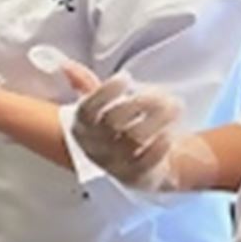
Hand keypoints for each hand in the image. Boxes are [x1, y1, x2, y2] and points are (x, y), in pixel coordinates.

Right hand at [62, 61, 215, 191]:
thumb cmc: (119, 129)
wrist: (136, 165)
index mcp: (82, 127)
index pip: (88, 109)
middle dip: (140, 103)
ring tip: (175, 106)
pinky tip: (169, 133)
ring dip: (157, 119)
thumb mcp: (99, 107)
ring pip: (133, 138)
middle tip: (161, 94)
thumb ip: (83, 84)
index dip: (105, 92)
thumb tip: (65, 65)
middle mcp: (94, 146)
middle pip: (113, 121)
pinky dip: (158, 147)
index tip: (125, 77)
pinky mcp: (135, 177)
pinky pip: (145, 163)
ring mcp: (113, 163)